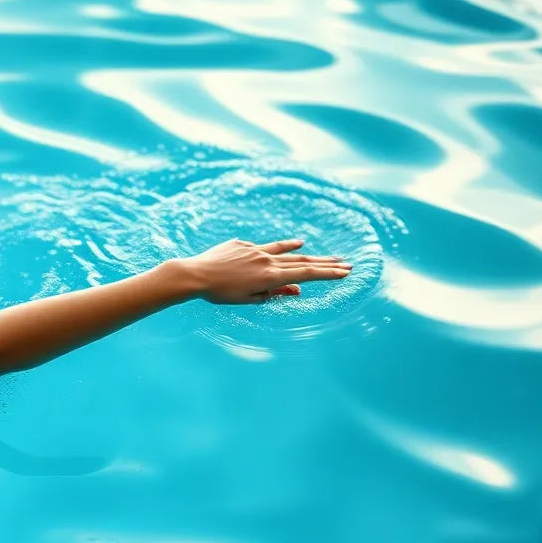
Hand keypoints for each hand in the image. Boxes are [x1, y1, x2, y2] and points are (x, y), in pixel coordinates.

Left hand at [177, 238, 351, 303]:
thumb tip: (297, 290)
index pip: (305, 275)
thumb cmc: (220, 293)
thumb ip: (274, 293)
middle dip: (326, 264)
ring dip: (308, 254)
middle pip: (302, 262)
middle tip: (346, 264)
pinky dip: (283, 247)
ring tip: (326, 256)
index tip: (345, 272)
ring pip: (286, 252)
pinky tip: (296, 244)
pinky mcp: (243, 244)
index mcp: (270, 276)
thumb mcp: (250, 298)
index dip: (327, 274)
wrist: (195, 275)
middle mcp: (266, 260)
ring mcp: (255, 250)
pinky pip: (268, 246)